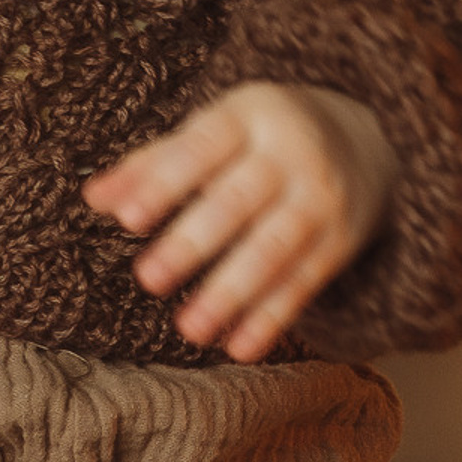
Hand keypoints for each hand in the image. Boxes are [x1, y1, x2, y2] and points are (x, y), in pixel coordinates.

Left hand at [84, 83, 395, 361]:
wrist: (369, 137)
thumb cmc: (261, 135)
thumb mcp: (215, 128)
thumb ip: (154, 162)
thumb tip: (92, 197)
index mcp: (248, 116)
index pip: (199, 150)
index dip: (164, 184)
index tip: (127, 219)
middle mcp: (290, 154)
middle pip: (236, 203)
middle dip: (192, 244)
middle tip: (148, 280)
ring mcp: (321, 198)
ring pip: (272, 250)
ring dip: (230, 293)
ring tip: (189, 329)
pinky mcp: (342, 240)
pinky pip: (304, 282)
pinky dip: (272, 316)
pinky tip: (240, 346)